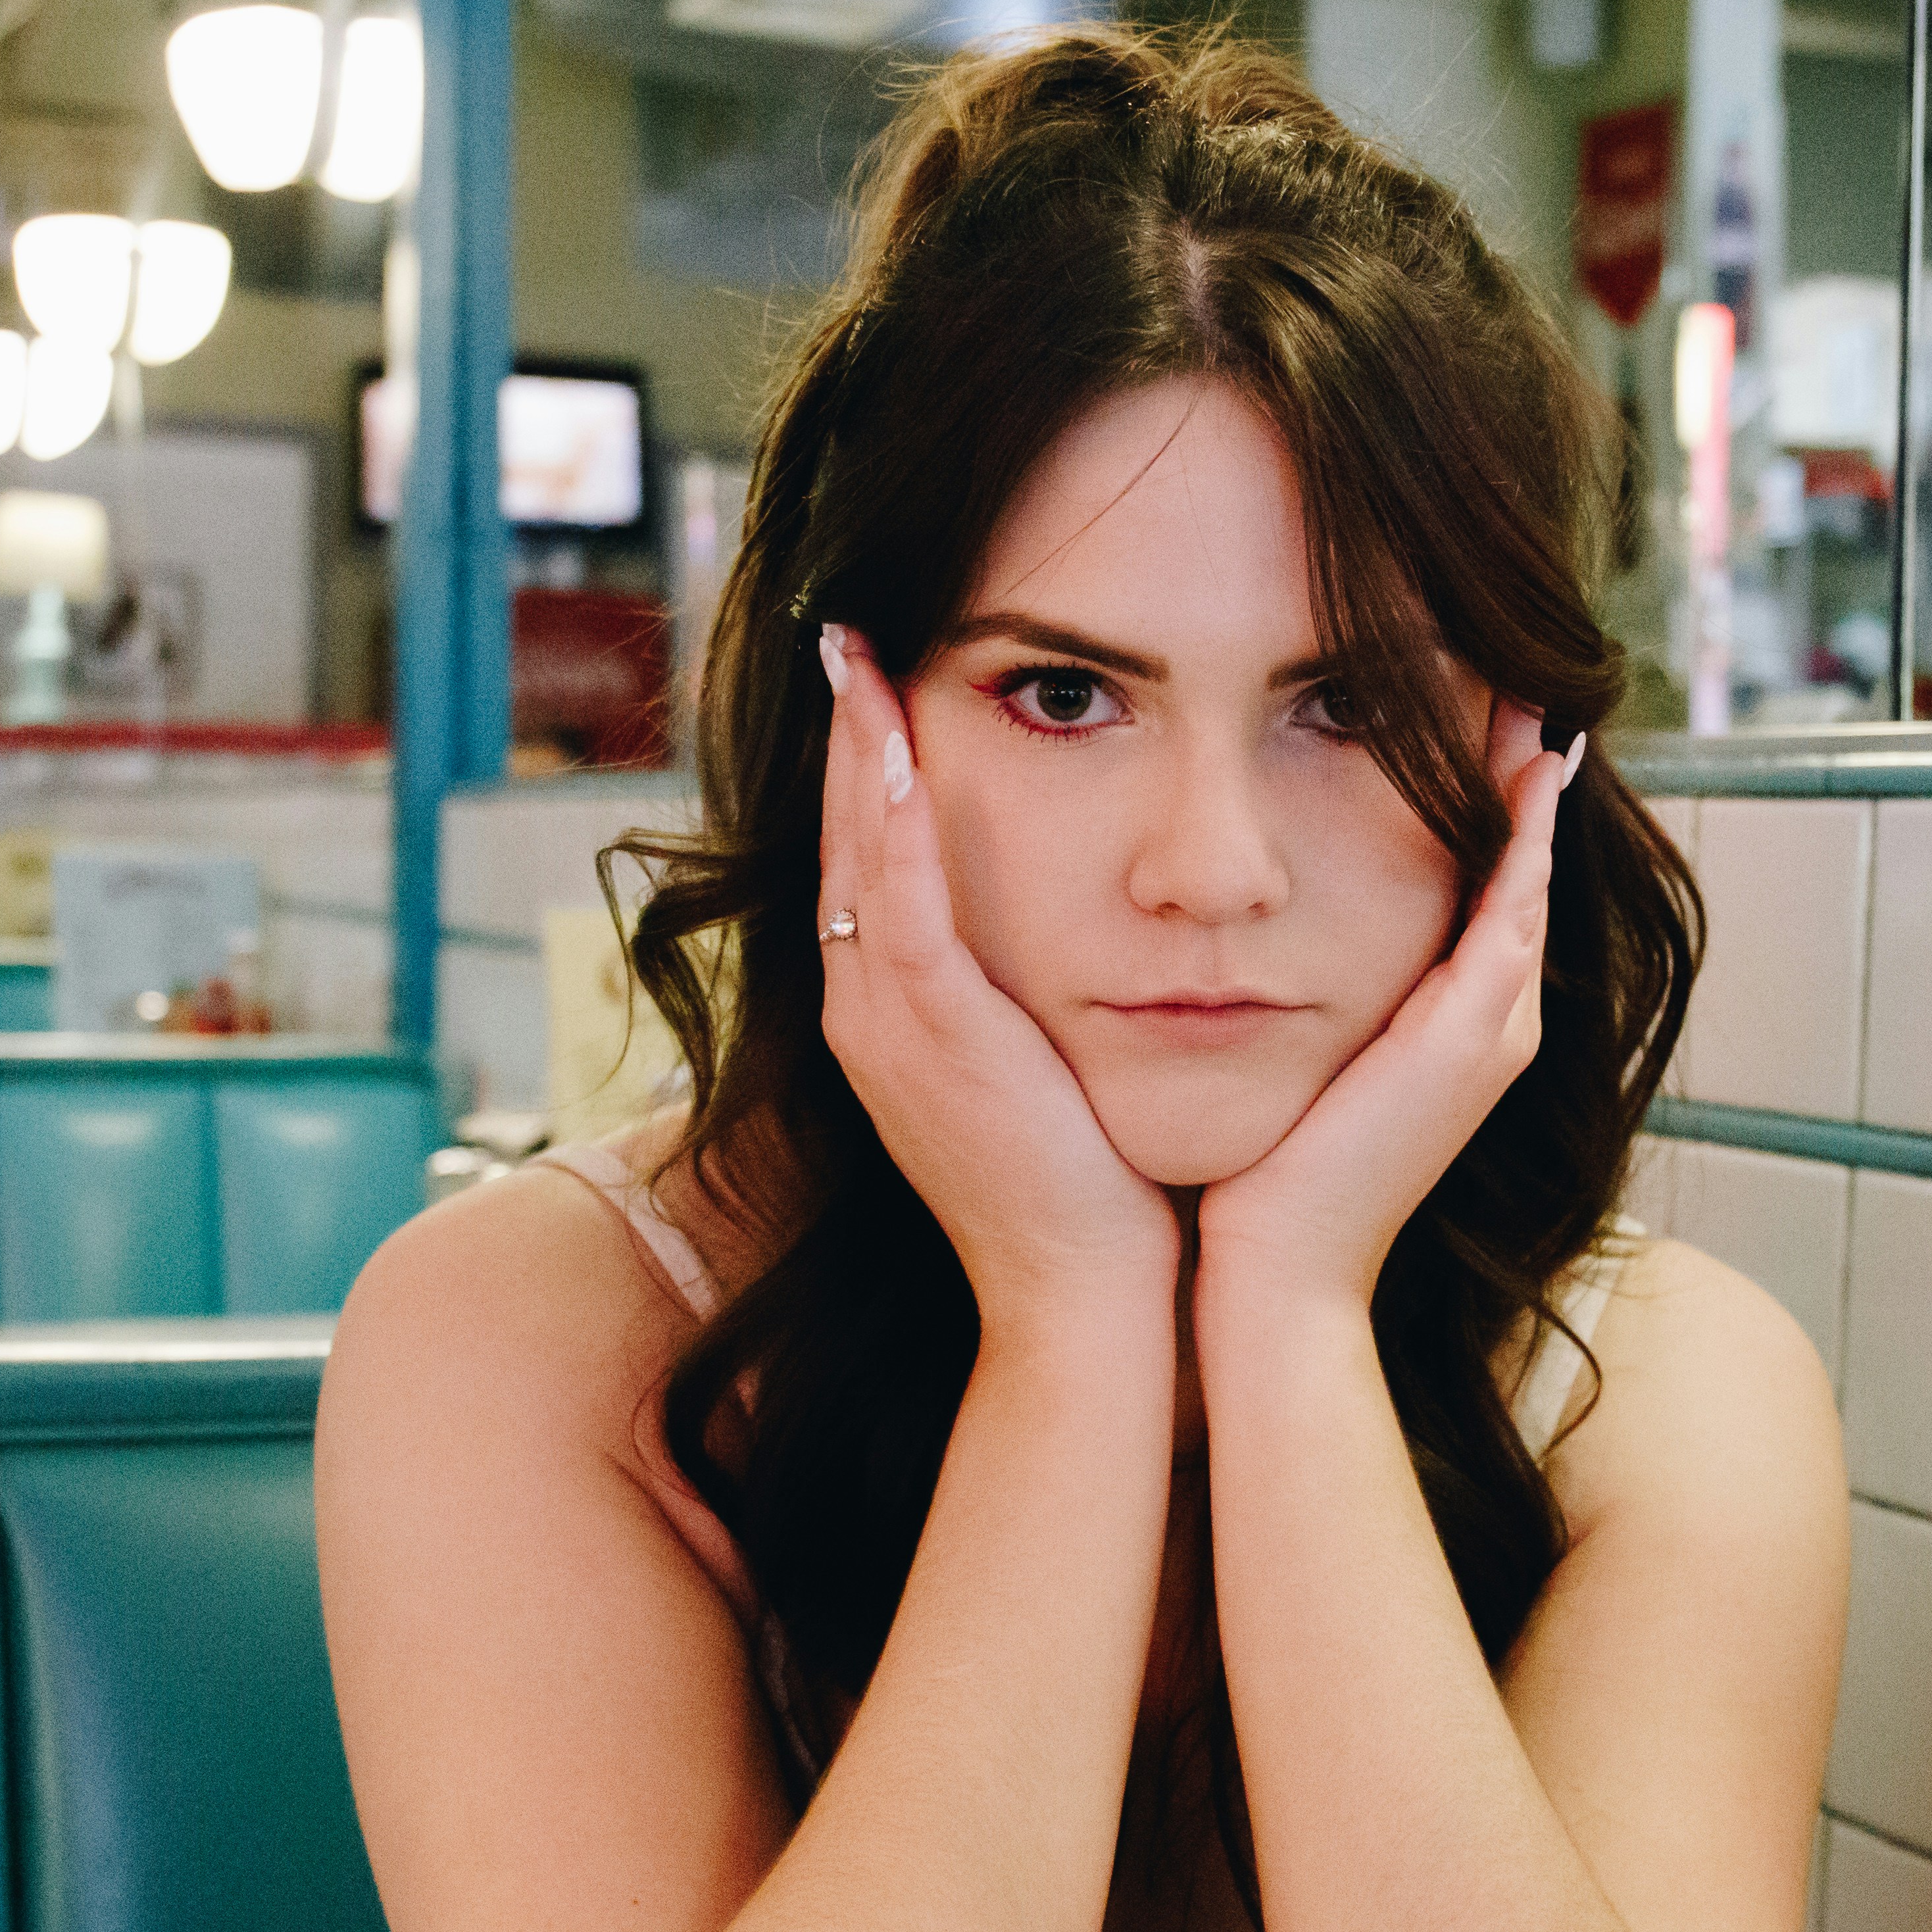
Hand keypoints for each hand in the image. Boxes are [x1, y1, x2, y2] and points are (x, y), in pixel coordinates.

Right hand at [810, 624, 1177, 1326]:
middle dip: (842, 735)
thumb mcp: (1045, 1071)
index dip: (862, 772)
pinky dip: (885, 819)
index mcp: (893, 1019)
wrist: (1087, 1300)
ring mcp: (886, 1026)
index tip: (875, 681)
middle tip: (843, 631)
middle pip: (839, 842)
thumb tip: (1079, 923)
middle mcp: (866, 1015)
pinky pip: (896, 905)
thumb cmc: (1092, 1190)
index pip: (865, 865)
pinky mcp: (930, 1035)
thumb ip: (1030, 997)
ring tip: (855, 652)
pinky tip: (888, 744)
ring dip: (851, 750)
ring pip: (853, 856)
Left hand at [1192, 705, 1584, 1318]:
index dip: (1492, 811)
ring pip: (1529, 877)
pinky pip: (1513, 906)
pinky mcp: (1474, 1034)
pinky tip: (1524, 767)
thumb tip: (1246, 942)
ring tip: (1535, 699)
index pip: (1486, 893)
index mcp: (1452, 1032)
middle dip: (1527, 778)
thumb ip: (1297, 1005)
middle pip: (1523, 871)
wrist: (1272, 1281)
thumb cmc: (1262, 1185)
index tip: (1482, 723)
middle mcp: (1493, 1025)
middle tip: (1530, 681)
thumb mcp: (1292, 1071)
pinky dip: (1523, 835)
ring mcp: (1495, 1030)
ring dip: (1534, 788)